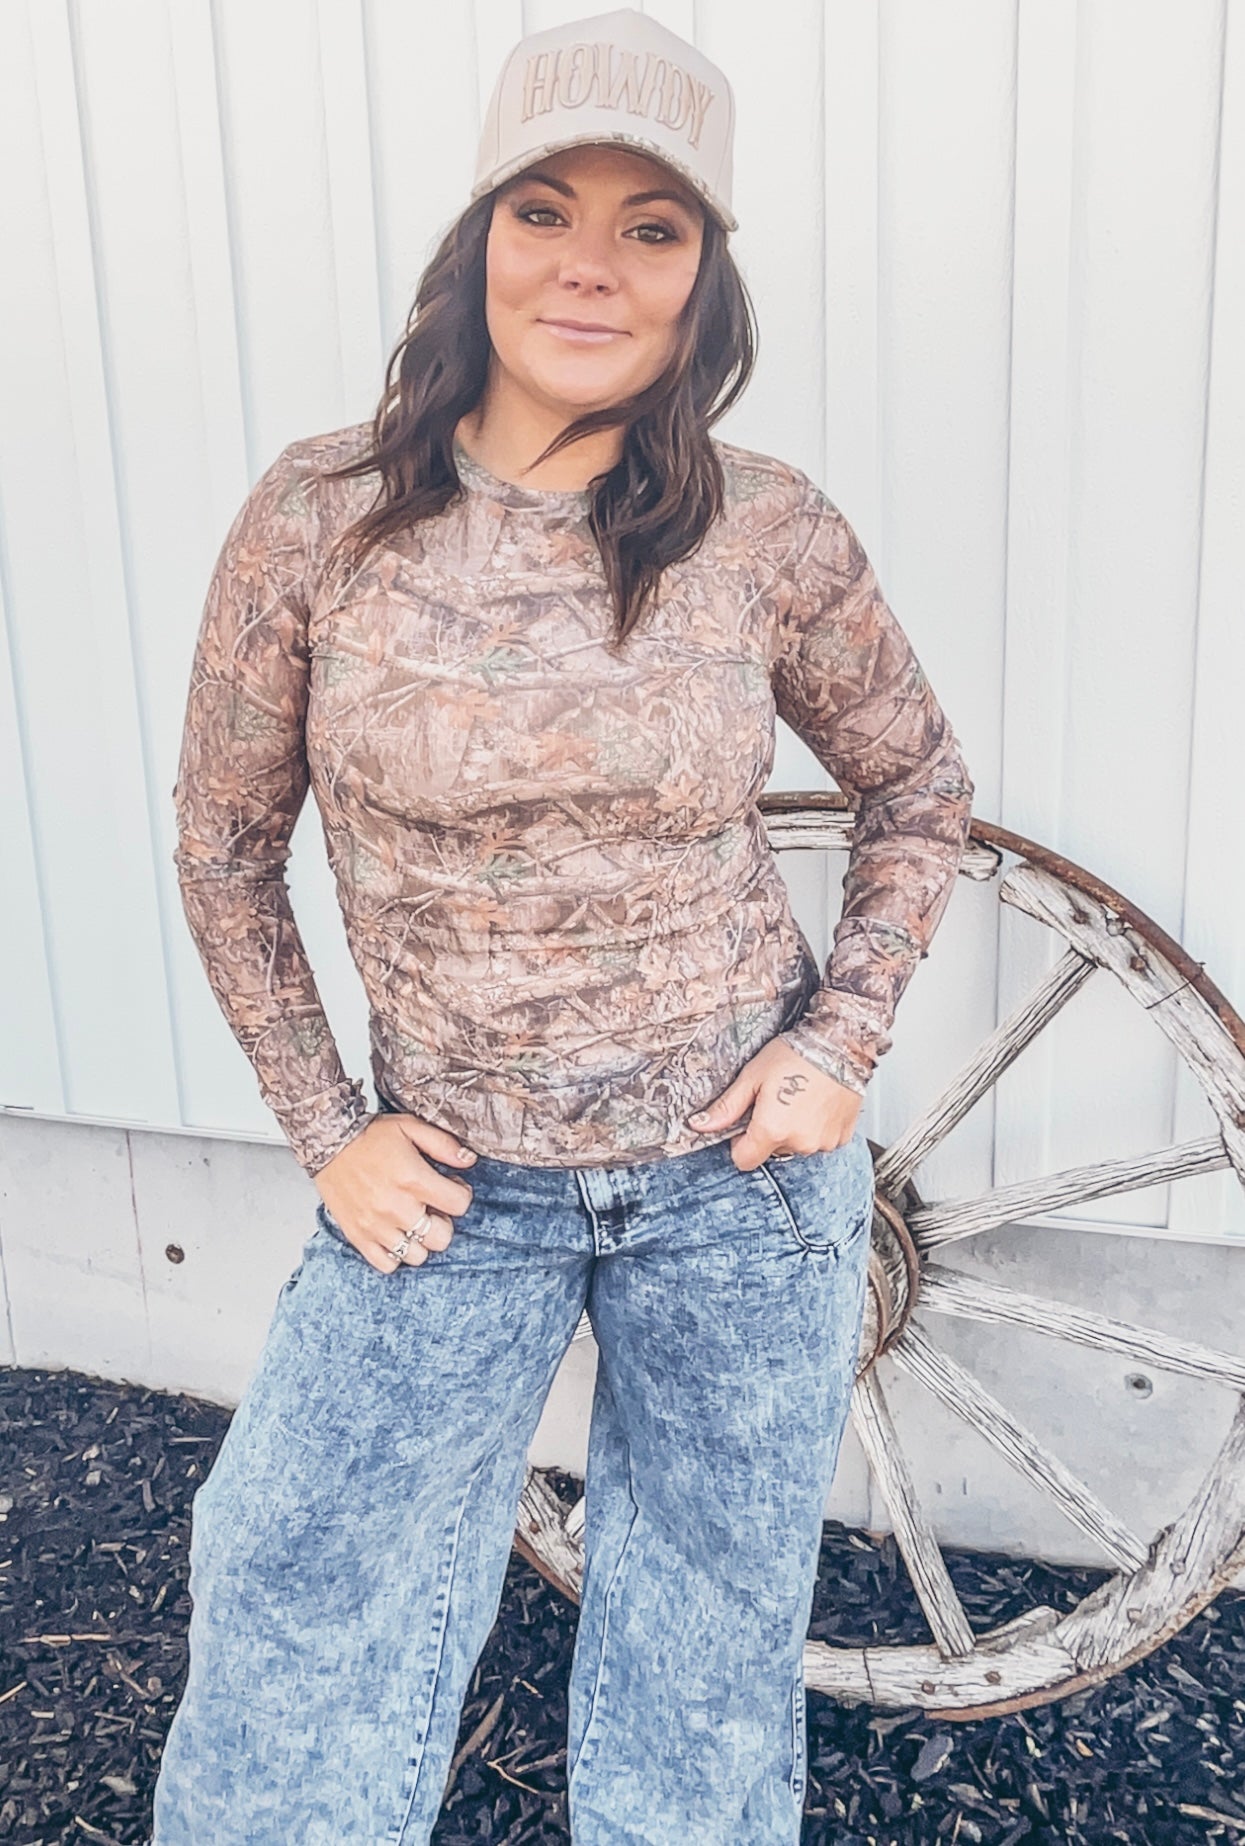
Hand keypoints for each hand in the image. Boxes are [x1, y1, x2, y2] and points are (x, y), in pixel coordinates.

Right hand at [315, 1112, 477, 1272]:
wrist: (327, 1143)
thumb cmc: (368, 1136)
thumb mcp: (410, 1127)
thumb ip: (443, 1144)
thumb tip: (469, 1160)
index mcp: (413, 1179)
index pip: (459, 1205)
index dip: (460, 1195)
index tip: (451, 1186)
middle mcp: (397, 1207)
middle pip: (441, 1238)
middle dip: (443, 1222)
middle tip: (432, 1207)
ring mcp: (376, 1226)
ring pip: (417, 1255)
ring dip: (420, 1240)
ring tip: (412, 1221)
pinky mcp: (358, 1236)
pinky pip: (386, 1264)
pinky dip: (394, 1255)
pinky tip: (394, 1235)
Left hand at [686, 1039, 862, 1171]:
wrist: (840, 1043)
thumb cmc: (797, 1054)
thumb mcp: (753, 1076)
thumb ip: (727, 1106)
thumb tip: (702, 1124)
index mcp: (772, 1130)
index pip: (744, 1160)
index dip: (740, 1143)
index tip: (746, 1123)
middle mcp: (799, 1142)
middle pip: (771, 1151)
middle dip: (769, 1131)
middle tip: (776, 1100)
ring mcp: (823, 1142)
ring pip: (797, 1145)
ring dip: (794, 1129)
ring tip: (799, 1098)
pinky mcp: (841, 1137)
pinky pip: (820, 1140)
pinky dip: (816, 1127)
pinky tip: (816, 1103)